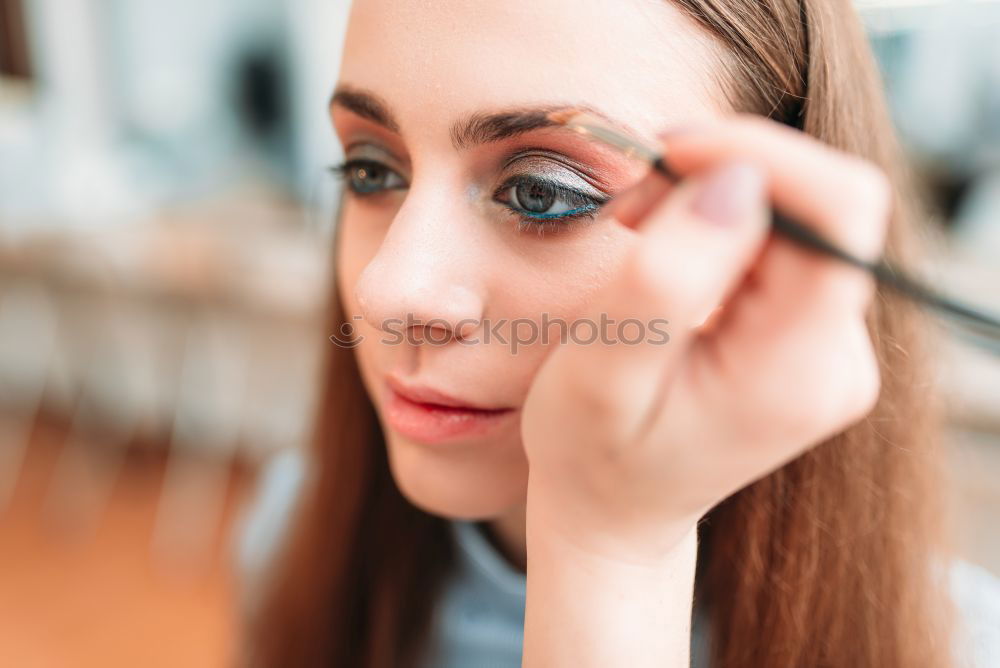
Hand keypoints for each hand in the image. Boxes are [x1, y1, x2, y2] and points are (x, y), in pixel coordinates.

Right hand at [521, 115, 890, 560]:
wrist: (616, 511)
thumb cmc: (592, 454)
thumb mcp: (600, 374)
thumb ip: (665, 280)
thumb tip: (737, 180)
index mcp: (796, 372)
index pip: (837, 208)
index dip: (757, 153)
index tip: (665, 158)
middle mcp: (837, 357)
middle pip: (820, 200)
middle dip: (719, 172)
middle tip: (628, 206)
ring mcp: (832, 346)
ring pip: (798, 208)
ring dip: (710, 195)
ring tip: (634, 234)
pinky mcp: (810, 331)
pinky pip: (783, 235)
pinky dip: (716, 221)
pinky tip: (664, 255)